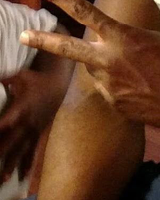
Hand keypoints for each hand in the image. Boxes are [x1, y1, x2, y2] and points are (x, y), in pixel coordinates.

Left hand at [0, 67, 59, 181]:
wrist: (58, 84)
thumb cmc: (36, 79)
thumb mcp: (20, 76)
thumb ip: (4, 80)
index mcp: (22, 106)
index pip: (7, 120)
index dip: (0, 128)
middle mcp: (28, 120)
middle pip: (13, 140)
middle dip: (2, 152)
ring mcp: (34, 128)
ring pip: (22, 149)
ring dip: (12, 164)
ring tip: (3, 179)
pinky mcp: (39, 132)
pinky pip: (33, 149)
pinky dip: (28, 163)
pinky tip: (23, 177)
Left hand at [20, 0, 159, 129]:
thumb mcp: (157, 40)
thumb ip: (129, 43)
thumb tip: (117, 50)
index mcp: (123, 37)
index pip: (85, 12)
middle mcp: (110, 61)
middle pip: (69, 49)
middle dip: (45, 40)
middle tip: (23, 34)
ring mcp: (110, 86)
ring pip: (99, 72)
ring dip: (112, 69)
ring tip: (144, 73)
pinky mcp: (115, 106)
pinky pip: (113, 93)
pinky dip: (126, 89)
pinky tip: (149, 91)